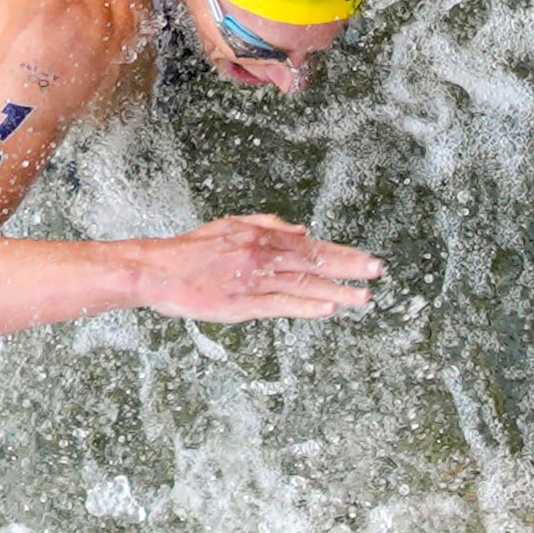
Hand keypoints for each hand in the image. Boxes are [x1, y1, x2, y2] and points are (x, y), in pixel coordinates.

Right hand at [133, 215, 379, 323]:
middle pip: (312, 261)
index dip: (340, 252)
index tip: (366, 258)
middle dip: (347, 266)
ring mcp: (252, 280)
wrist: (156, 270)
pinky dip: (304, 305)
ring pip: (301, 283)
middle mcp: (260, 255)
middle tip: (377, 271)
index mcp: (258, 237)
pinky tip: (327, 308)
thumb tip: (301, 230)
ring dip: (335, 290)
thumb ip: (267, 225)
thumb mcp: (229, 225)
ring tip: (363, 297)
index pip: (309, 245)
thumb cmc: (192, 251)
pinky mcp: (242, 304)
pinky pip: (279, 305)